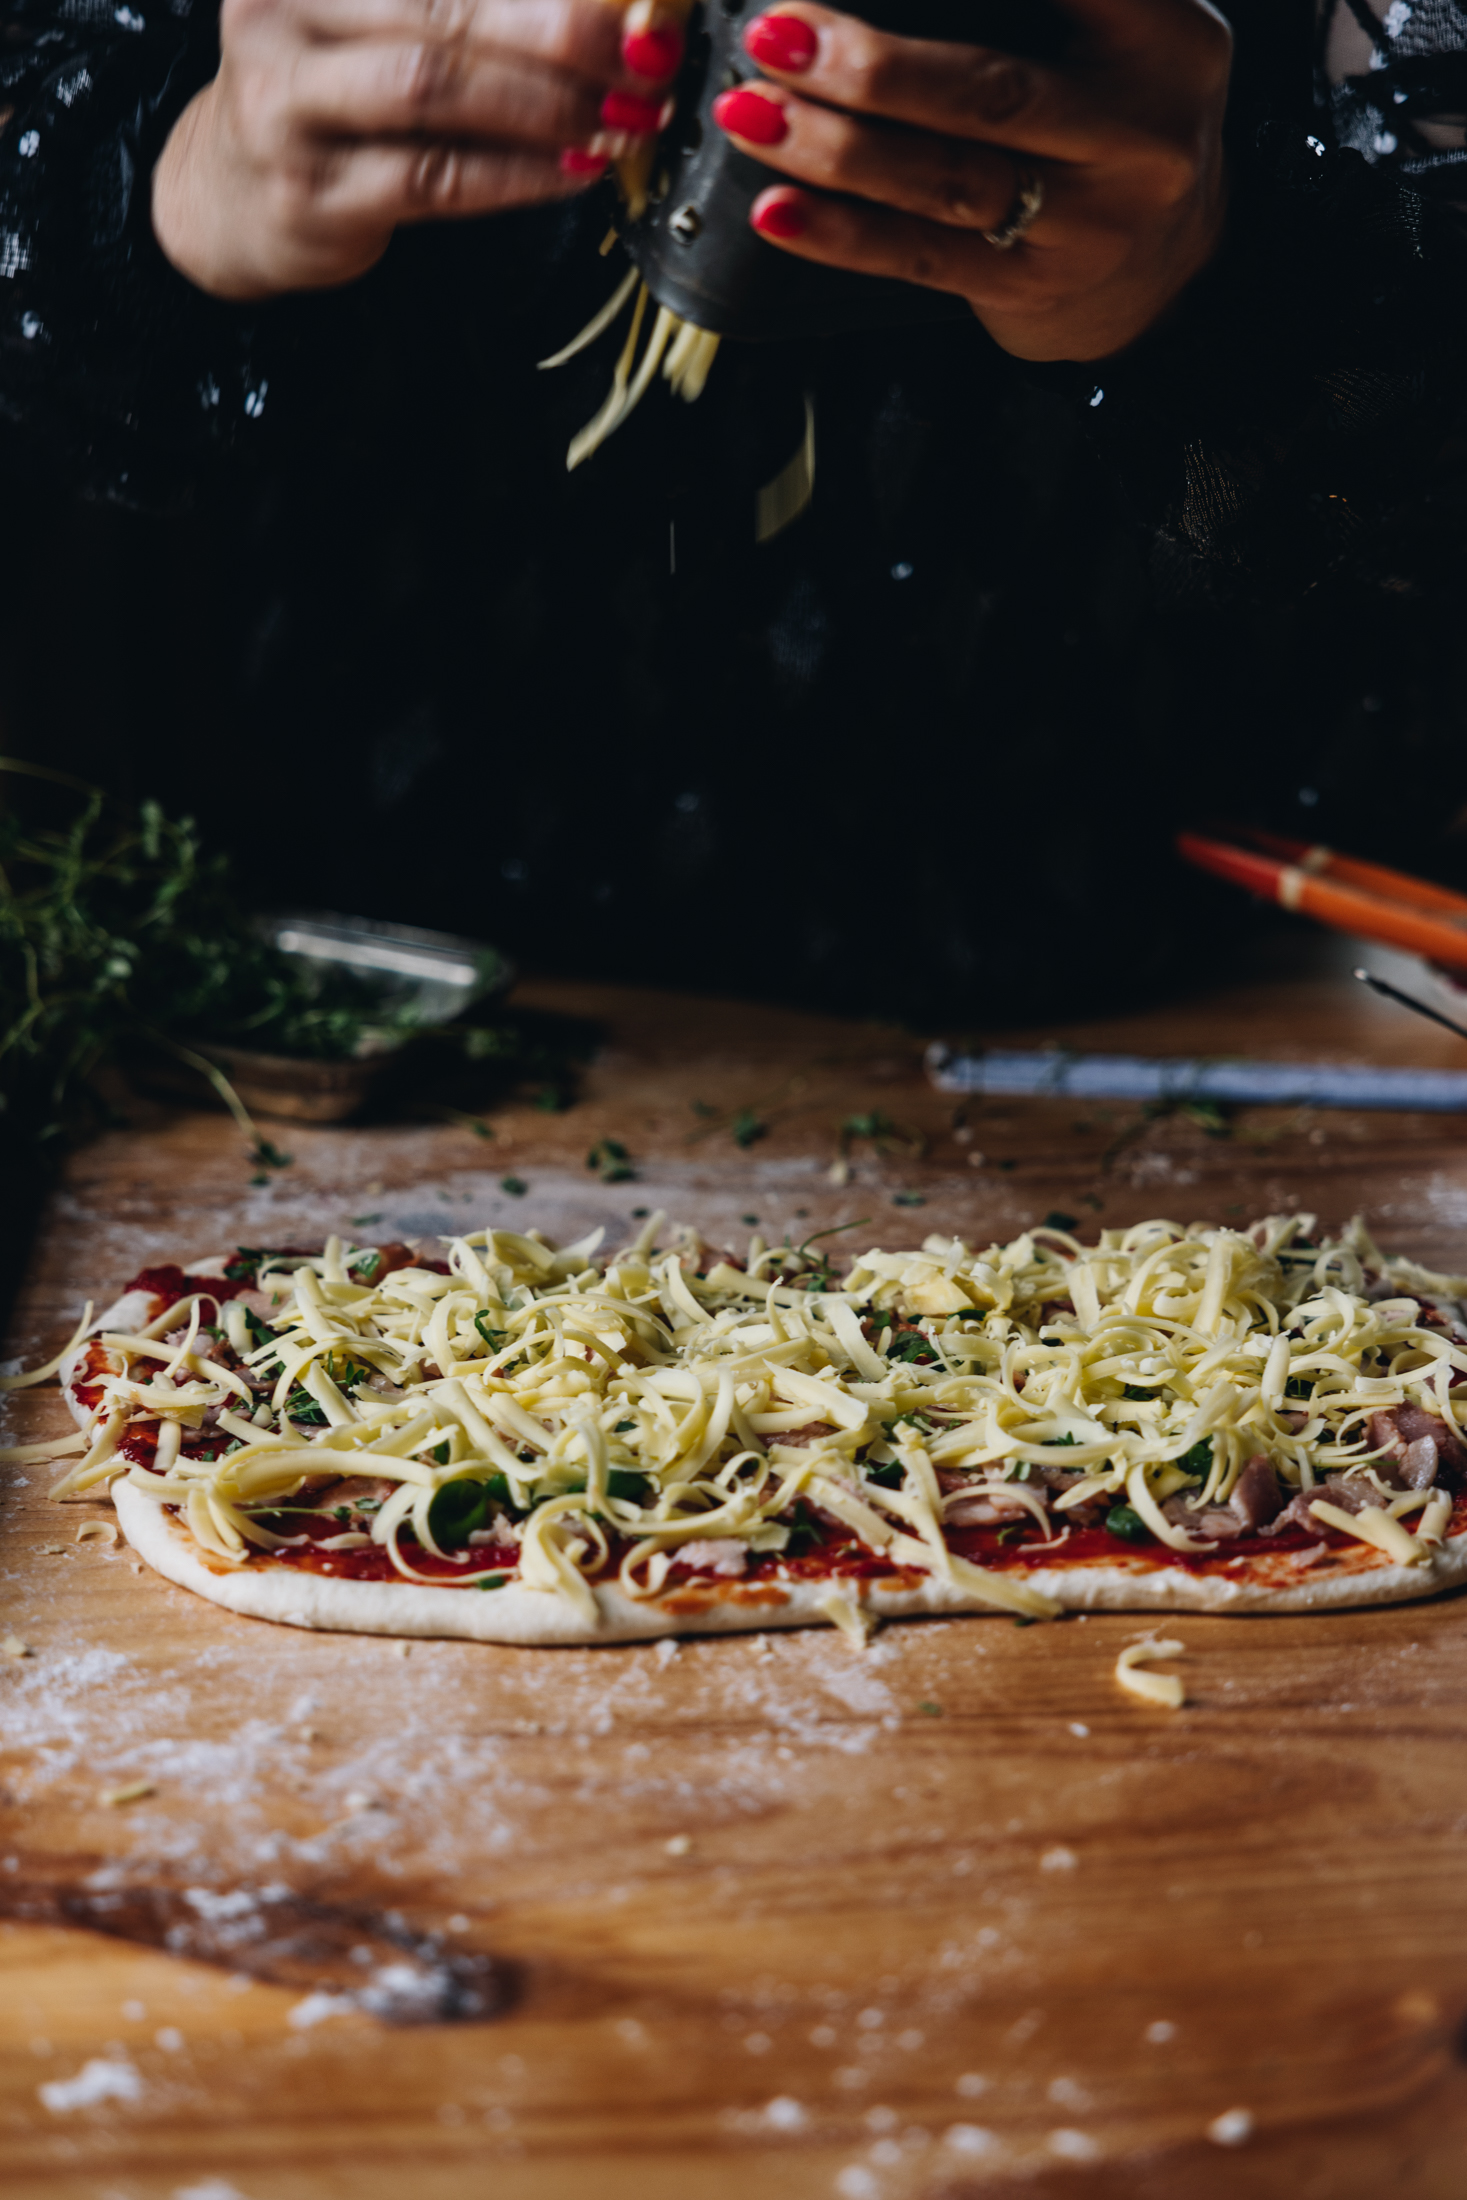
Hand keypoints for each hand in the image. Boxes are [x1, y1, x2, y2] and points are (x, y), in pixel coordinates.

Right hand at [152, 0, 683, 298]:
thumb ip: (455, 8)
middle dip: (559, 34)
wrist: (226, 197)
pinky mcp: (314, 194)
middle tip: (641, 54)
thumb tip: (591, 8)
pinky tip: (573, 170)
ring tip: (617, 117)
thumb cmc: (322, 97)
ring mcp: (288, 107)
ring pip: (435, 90)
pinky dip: (517, 174)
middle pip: (441, 12)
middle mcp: (282, 14)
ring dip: (543, 106)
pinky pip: (437, 178)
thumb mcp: (369, 22)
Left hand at [711, 0, 1230, 361]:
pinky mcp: (1032, 289)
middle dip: (870, 67)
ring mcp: (1087, 224)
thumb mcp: (1128, 31)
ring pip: (943, 180)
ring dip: (831, 147)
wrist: (1168, 271)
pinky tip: (778, 209)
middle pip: (988, 92)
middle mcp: (1137, 134)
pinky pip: (921, 257)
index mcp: (1165, 41)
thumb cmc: (1115, 119)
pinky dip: (841, 233)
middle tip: (776, 35)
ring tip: (751, 113)